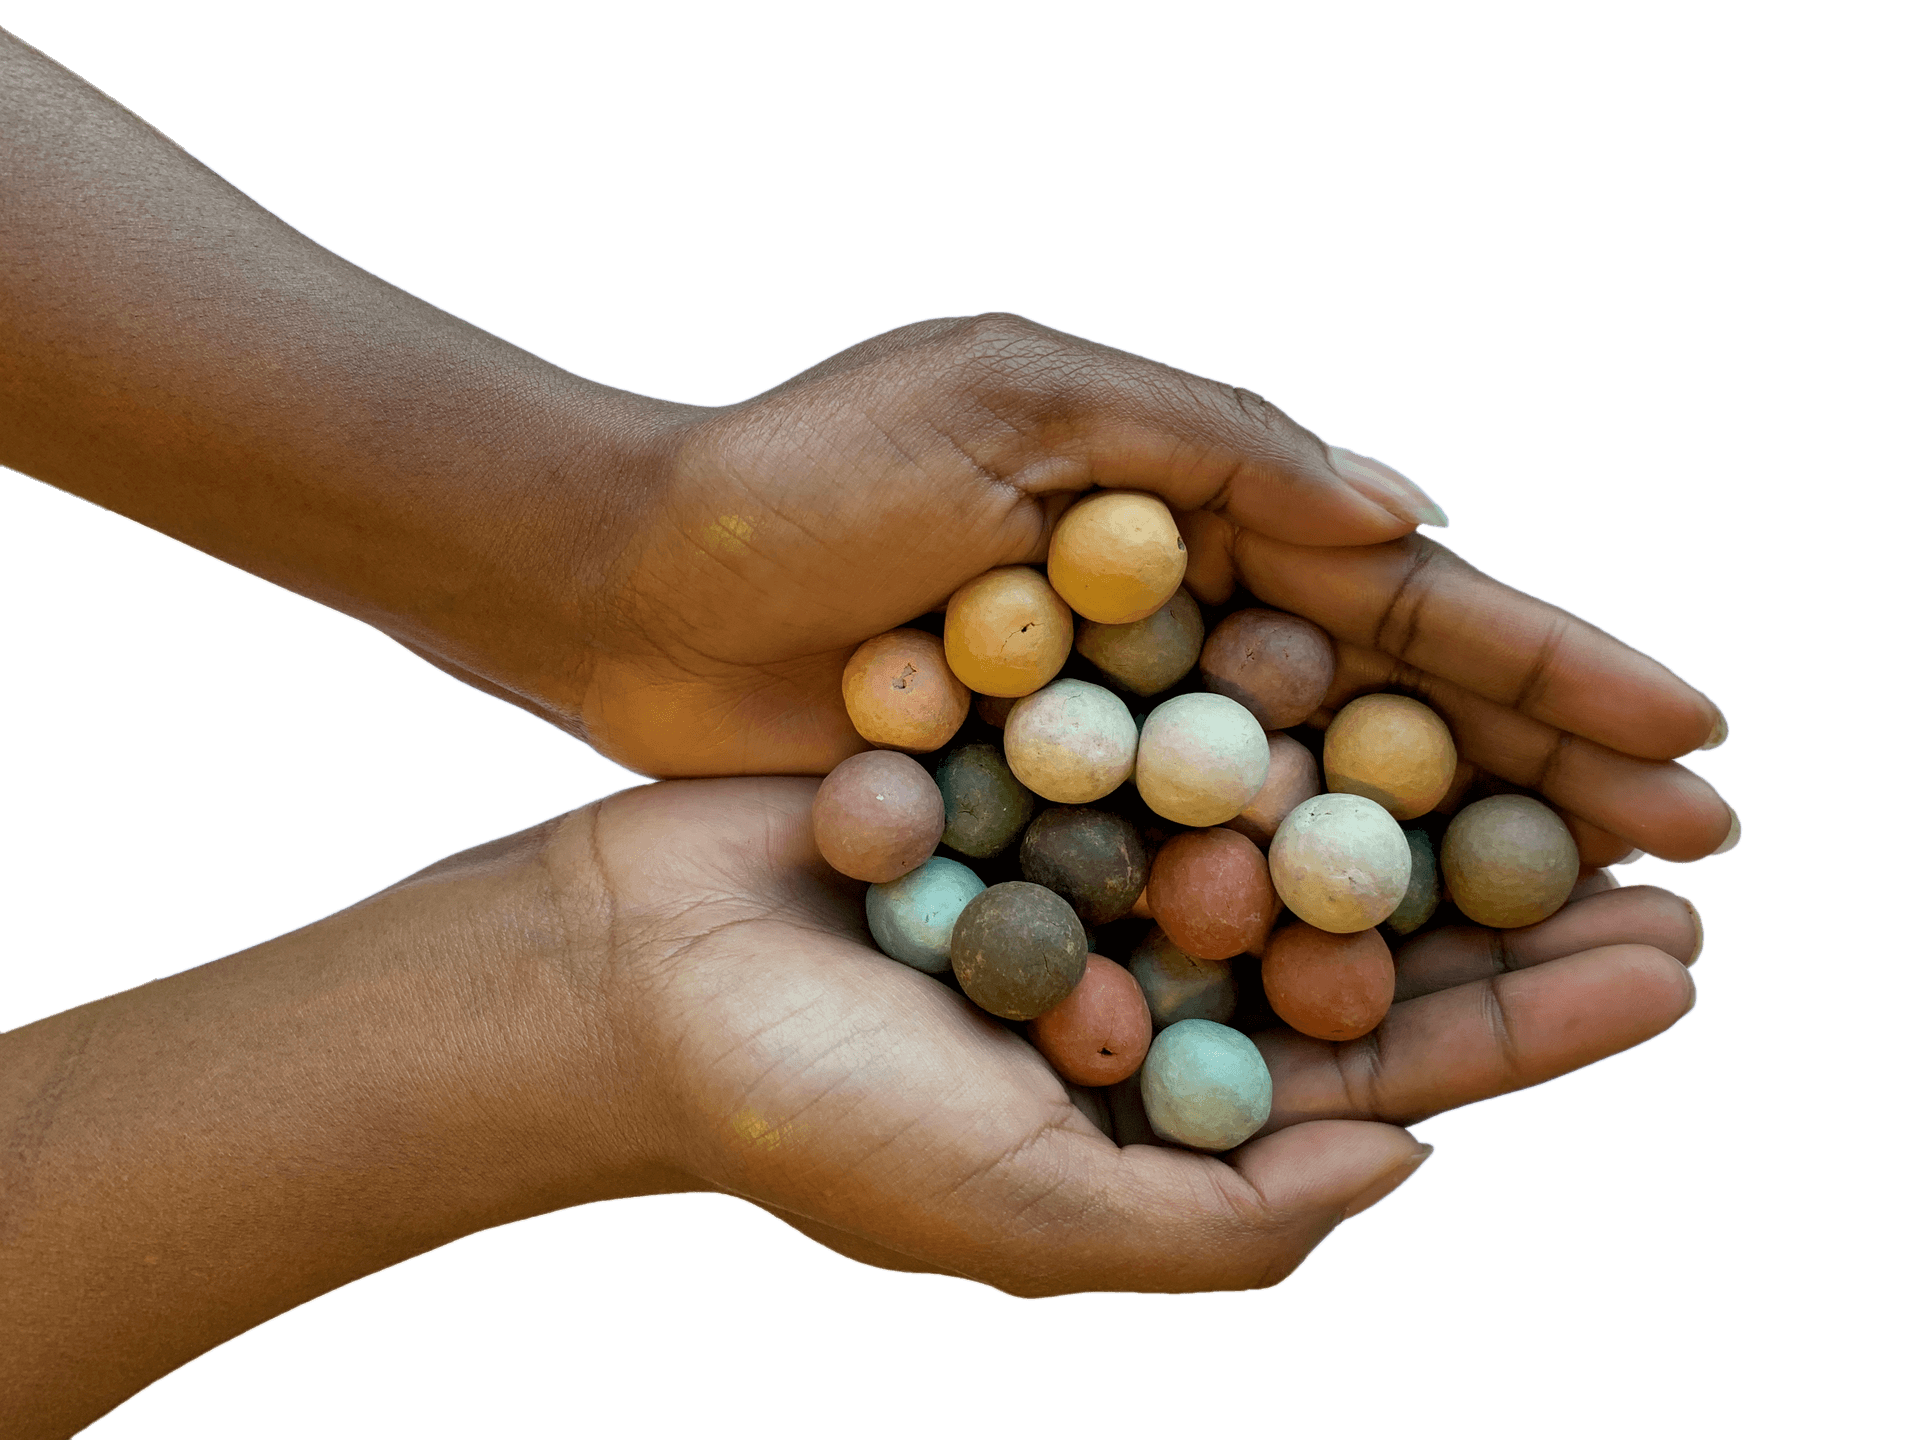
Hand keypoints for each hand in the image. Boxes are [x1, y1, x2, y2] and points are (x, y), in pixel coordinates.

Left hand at [2, 46, 1732, 866]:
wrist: (629, 585)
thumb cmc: (805, 475)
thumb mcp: (1014, 395)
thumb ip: (1215, 442)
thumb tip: (1412, 515)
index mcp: (1202, 528)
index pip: (1411, 609)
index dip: (1552, 672)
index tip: (1691, 737)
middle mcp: (1186, 647)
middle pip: (1396, 729)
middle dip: (1545, 788)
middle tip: (1697, 864)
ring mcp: (1122, 752)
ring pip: (1315, 825)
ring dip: (1446, 882)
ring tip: (1587, 948)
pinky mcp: (1046, 830)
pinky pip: (1191, 891)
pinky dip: (1280, 934)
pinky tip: (1381, 997)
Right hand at [565, 777, 1701, 1292]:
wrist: (629, 979)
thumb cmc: (816, 1118)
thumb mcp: (1030, 1214)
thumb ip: (1225, 1224)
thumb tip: (1414, 1169)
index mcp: (1166, 1121)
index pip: (1388, 1077)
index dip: (1533, 1030)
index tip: (1668, 967)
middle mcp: (1147, 996)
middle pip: (1365, 939)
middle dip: (1508, 897)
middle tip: (1664, 842)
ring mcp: (1093, 878)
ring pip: (1287, 821)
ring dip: (1413, 781)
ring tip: (1548, 731)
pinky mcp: (1032, 778)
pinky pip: (1176, 731)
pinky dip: (1269, 697)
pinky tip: (1368, 645)